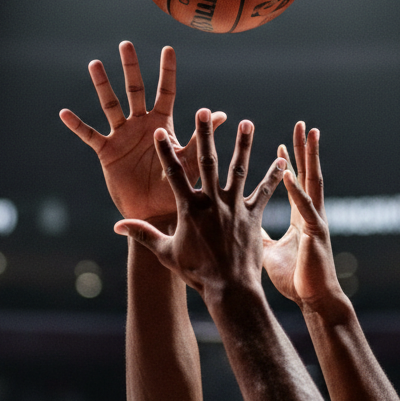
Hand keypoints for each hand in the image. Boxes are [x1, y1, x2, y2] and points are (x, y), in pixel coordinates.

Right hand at [60, 41, 225, 220]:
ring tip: (95, 64)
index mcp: (162, 124)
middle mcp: (141, 125)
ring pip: (111, 105)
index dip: (167, 71)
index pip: (165, 91)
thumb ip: (200, 137)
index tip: (168, 49)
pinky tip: (65, 113)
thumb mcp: (189, 160)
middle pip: (135, 90)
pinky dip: (77, 125)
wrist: (156, 212)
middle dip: (131, 68)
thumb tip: (219, 114)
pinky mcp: (107, 152)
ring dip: (103, 85)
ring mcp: (122, 137)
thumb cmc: (176, 188)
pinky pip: (90, 135)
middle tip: (126, 44)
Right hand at [114, 110, 286, 297]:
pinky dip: (273, 176)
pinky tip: (283, 160)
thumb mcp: (166, 253)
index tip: (161, 131)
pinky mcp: (253, 216)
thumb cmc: (196, 272)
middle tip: (203, 111)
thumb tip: (117, 226)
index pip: (174, 174)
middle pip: (208, 162)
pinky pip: (264, 192)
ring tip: (246, 122)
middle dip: (205, 135)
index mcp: (189, 209)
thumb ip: (142, 234)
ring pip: (239, 169)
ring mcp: (234, 207)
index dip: (166, 152)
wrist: (230, 289)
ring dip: (243, 145)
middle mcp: (212, 202)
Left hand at [262, 123, 343, 311]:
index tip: (281, 144)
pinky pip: (305, 207)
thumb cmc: (295, 278)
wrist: (314, 300)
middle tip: (303, 125)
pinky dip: (297, 189)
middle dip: (304, 149)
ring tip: (308, 133)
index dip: (289, 164)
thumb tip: (242, 225)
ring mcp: (314, 220)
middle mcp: (310, 213)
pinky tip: (289, 173)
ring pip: (312, 181)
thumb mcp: (270, 252)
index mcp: (301, 217)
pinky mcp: (315, 232)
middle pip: (307, 173)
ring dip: (309, 156)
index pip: (294, 184)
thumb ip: (258, 234)